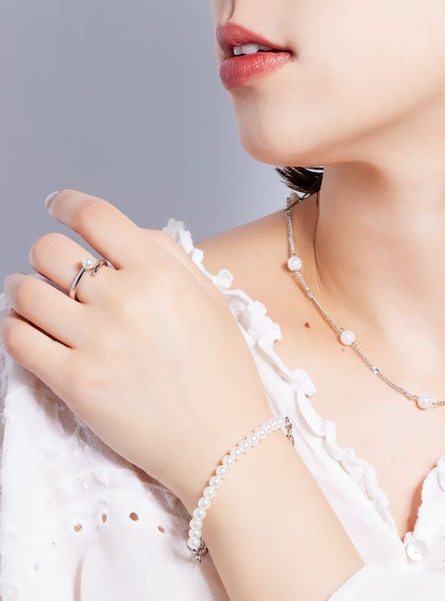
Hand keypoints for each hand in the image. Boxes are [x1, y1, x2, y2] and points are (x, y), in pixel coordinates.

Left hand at [1, 189, 273, 508]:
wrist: (222, 441)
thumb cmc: (223, 371)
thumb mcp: (210, 299)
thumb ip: (170, 256)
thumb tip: (127, 234)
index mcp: (160, 274)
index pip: (96, 217)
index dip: (68, 203)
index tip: (58, 204)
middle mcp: (124, 301)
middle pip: (48, 250)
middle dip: (47, 254)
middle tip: (57, 271)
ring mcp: (94, 342)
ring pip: (24, 292)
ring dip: (26, 292)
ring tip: (42, 304)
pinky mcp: (73, 383)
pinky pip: (16, 339)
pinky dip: (17, 328)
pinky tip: (36, 331)